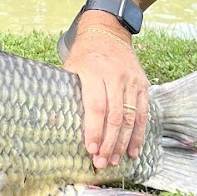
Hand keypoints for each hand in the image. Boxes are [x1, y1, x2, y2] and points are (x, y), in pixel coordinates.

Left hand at [63, 27, 148, 170]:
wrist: (108, 32)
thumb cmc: (84, 54)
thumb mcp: (69, 68)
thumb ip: (66, 93)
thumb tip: (54, 122)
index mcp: (94, 71)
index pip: (96, 106)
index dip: (94, 130)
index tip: (90, 149)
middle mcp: (116, 76)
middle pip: (114, 116)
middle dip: (108, 143)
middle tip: (102, 163)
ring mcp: (132, 80)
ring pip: (130, 117)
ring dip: (123, 143)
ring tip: (115, 160)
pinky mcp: (143, 84)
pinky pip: (142, 113)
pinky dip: (138, 133)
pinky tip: (132, 150)